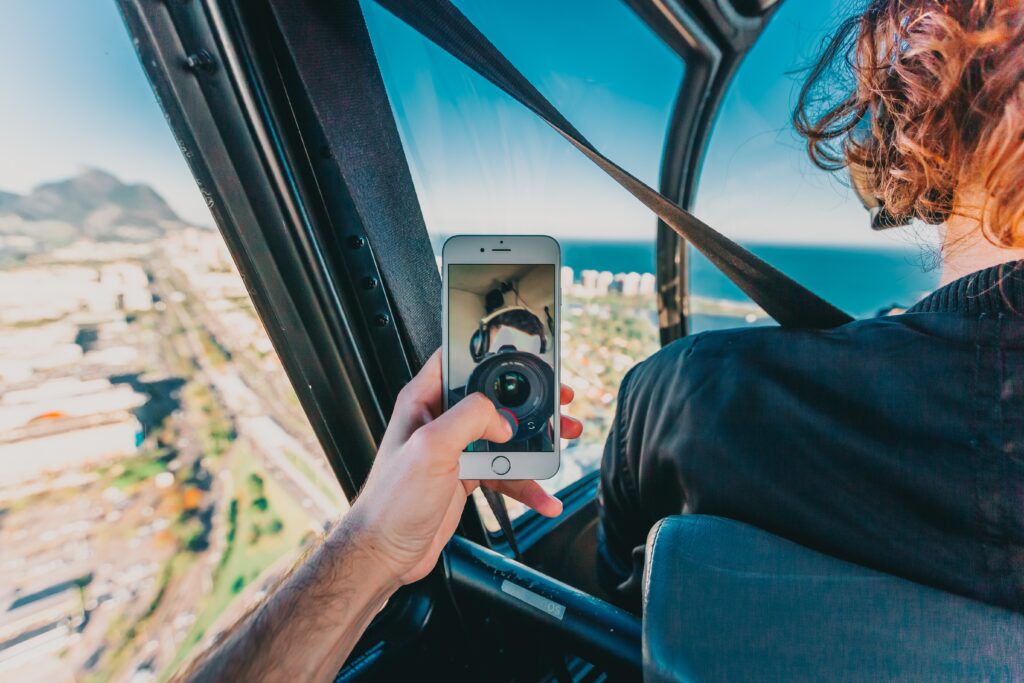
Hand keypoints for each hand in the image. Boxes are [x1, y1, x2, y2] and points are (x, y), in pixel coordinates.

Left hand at [343, 350, 581, 586]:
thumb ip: (470, 418)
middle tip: (558, 401)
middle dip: (530, 402)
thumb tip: (502, 417)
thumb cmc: (391, 502)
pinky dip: (527, 483)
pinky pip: (505, 471)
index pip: (458, 359)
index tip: (523, 357)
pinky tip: (543, 495)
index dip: (490, 354)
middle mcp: (440, 421)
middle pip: (493, 398)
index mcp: (424, 400)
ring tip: (563, 441)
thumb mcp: (432, 447)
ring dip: (537, 442)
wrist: (385, 552)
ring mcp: (454, 449)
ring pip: (505, 436)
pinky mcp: (465, 475)